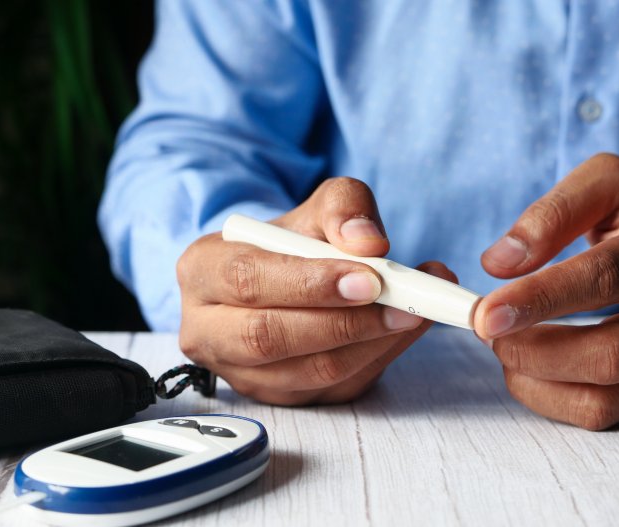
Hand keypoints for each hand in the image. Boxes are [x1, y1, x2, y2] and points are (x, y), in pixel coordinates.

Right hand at [177, 177, 454, 404]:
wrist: (282, 278)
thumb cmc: (292, 242)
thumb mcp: (315, 208)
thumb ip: (343, 208)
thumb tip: (368, 243)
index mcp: (201, 270)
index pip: (247, 280)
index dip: (309, 282)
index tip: (369, 278)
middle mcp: (206, 329)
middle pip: (267, 337)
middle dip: (343, 323)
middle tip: (404, 303)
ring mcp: (239, 372)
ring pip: (306, 372)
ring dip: (371, 344)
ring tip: (417, 311)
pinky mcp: (277, 397)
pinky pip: (332, 388)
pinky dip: (378, 359)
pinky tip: (405, 330)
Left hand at [475, 153, 618, 429]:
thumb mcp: (603, 185)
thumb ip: (552, 214)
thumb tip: (500, 263)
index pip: (604, 277)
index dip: (539, 299)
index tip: (486, 314)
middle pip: (611, 354)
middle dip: (531, 350)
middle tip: (486, 327)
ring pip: (603, 395)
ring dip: (533, 376)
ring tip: (503, 343)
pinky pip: (599, 411)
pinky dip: (546, 396)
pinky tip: (525, 363)